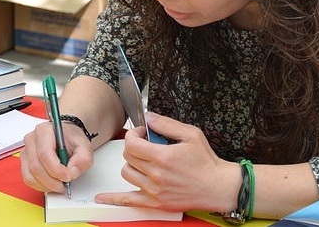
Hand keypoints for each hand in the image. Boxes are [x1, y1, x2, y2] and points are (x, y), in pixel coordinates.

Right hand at [20, 121, 92, 192]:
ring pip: (30, 176)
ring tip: (59, 185)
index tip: (68, 176)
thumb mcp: (84, 145)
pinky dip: (41, 186)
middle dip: (52, 181)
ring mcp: (26, 152)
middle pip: (36, 167)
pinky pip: (28, 180)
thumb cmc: (72, 139)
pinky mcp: (25, 163)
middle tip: (65, 184)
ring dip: (46, 185)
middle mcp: (31, 140)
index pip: (45, 154)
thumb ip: (83, 158)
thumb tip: (73, 171)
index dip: (56, 170)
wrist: (67, 138)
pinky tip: (51, 184)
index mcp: (44, 131)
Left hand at [95, 112, 240, 212]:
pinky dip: (112, 199)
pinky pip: (128, 201)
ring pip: (126, 173)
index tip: (141, 132)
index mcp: (163, 156)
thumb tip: (149, 117)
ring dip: (131, 164)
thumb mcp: (191, 134)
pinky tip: (101, 198)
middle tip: (143, 143)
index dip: (134, 134)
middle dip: (132, 146)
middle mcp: (156, 175)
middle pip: (128, 156)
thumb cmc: (206, 162)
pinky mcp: (155, 202)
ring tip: (143, 161)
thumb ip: (167, 124)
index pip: (132, 143)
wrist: (217, 186)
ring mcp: (154, 190)